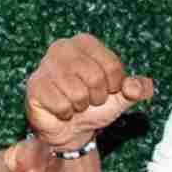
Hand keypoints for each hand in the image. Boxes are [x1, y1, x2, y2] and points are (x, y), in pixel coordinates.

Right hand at [25, 33, 154, 149]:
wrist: (69, 129)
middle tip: (89, 100)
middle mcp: (62, 47)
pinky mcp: (35, 86)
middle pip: (95, 77)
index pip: (112, 65)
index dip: (114, 86)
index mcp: (85, 42)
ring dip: (81, 106)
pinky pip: (61, 104)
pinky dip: (66, 113)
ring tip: (75, 104)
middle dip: (97, 97)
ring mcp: (45, 66)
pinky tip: (61, 110)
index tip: (106, 91)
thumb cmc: (94, 105)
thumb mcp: (121, 96)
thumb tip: (136, 88)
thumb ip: (137, 88)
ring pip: (77, 93)